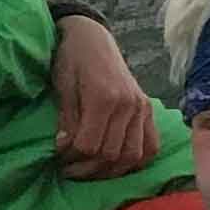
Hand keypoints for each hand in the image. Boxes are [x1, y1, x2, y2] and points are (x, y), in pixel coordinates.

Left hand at [48, 15, 159, 178]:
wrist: (92, 38)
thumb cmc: (71, 59)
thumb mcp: (63, 87)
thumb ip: (67, 119)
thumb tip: (64, 149)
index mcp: (104, 97)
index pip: (89, 145)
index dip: (71, 158)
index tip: (58, 158)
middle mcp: (129, 105)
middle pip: (111, 154)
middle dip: (87, 169)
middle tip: (69, 169)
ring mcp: (142, 108)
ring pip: (132, 156)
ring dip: (110, 171)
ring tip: (90, 170)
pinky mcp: (149, 110)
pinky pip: (151, 146)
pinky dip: (136, 162)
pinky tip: (117, 165)